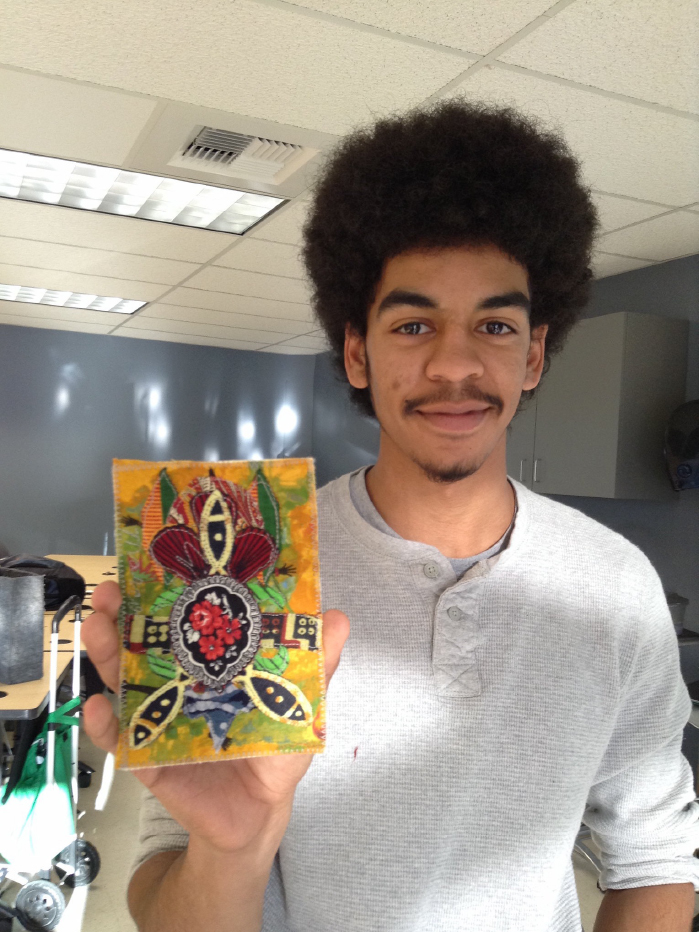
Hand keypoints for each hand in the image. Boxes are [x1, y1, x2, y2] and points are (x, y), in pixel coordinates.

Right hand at [81, 580, 349, 853]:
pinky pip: (121, 741)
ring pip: (124, 682)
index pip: (185, 620)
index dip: (166, 593)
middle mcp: (179, 682)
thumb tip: (337, 617)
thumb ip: (318, 663)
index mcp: (212, 662)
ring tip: (96, 629)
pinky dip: (105, 725)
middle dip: (122, 615)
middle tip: (110, 593)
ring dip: (106, 654)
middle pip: (143, 644)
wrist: (258, 811)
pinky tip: (97, 706)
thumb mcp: (301, 702)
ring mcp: (160, 717)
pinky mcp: (148, 758)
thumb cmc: (276, 748)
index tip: (151, 567)